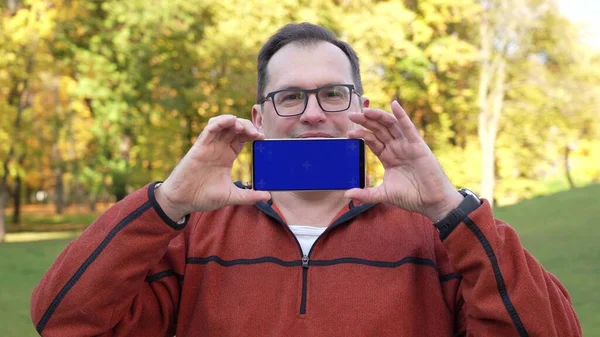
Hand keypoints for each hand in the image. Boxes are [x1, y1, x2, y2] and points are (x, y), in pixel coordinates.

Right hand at [156, 115, 270, 220]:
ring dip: (234, 121)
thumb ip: (249, 196)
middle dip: (247, 126)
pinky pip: (210, 129)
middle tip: (256, 134)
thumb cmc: (203, 197)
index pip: (241, 138)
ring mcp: (209, 146)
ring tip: (243, 127)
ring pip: (222, 124)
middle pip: (234, 128)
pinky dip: (220, 122)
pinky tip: (230, 121)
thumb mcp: (231, 196)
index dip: (252, 134)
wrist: (183, 200)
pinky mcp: (200, 146)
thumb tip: (268, 197)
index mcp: (226, 156)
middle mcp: (218, 148)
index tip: (262, 138)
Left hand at [346, 101, 462, 221]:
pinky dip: (402, 115)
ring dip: (379, 116)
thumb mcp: (383, 194)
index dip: (361, 134)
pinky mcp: (418, 145)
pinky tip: (394, 105)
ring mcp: (407, 145)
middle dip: (365, 122)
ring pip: (391, 126)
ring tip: (366, 111)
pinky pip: (408, 128)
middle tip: (352, 115)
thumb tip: (346, 194)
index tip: (348, 133)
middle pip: (379, 130)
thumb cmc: (411, 197)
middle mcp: (396, 148)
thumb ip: (366, 194)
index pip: (372, 140)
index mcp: (388, 157)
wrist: (432, 202)